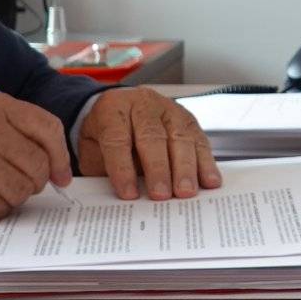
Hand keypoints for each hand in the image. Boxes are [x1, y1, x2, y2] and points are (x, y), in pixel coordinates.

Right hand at [0, 88, 72, 232]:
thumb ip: (3, 127)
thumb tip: (48, 153)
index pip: (46, 125)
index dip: (58, 153)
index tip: (60, 173)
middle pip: (39, 161)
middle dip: (29, 179)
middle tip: (2, 183)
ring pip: (25, 187)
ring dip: (8, 196)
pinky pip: (5, 207)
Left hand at [76, 87, 221, 201]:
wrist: (120, 113)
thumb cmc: (104, 136)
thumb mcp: (92, 149)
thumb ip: (102, 168)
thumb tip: (123, 195)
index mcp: (113, 108)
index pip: (117, 138)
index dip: (122, 167)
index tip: (128, 193)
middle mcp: (143, 104)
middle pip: (152, 136)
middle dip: (158, 168)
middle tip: (161, 194)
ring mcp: (169, 109)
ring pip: (180, 137)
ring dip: (185, 168)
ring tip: (186, 192)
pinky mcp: (188, 120)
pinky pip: (199, 141)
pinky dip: (205, 163)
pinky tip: (208, 180)